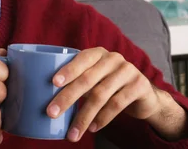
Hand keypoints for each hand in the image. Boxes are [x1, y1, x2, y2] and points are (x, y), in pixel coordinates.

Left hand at [47, 47, 187, 141]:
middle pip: (87, 79)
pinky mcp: (139, 85)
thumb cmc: (108, 85)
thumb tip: (45, 98)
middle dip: (67, 98)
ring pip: (101, 95)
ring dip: (84, 116)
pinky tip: (93, 128)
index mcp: (97, 54)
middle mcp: (113, 58)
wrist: (142, 94)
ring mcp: (127, 70)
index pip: (81, 59)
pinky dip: (103, 118)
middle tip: (52, 113)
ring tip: (73, 133)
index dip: (67, 70)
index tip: (53, 83)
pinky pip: (117, 104)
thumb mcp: (94, 79)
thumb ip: (76, 82)